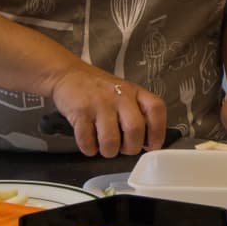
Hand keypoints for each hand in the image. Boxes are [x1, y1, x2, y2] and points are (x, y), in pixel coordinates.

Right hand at [51, 66, 166, 157]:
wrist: (68, 74)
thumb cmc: (99, 89)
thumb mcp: (124, 92)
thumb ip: (136, 111)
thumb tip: (146, 141)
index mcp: (134, 92)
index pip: (156, 109)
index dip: (158, 131)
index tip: (153, 145)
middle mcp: (119, 96)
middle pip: (135, 130)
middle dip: (131, 148)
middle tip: (124, 149)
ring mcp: (99, 104)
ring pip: (111, 141)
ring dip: (108, 151)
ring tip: (105, 146)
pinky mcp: (80, 112)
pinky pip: (88, 142)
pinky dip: (89, 149)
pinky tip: (89, 142)